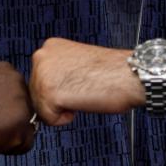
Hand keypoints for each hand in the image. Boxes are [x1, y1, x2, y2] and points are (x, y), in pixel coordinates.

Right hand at [0, 61, 36, 161]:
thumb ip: (4, 94)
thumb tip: (26, 109)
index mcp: (6, 69)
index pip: (21, 99)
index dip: (2, 112)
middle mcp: (17, 79)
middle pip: (28, 113)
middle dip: (9, 124)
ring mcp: (20, 100)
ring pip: (28, 130)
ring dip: (9, 136)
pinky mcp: (20, 122)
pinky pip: (26, 145)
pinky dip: (10, 149)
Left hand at [28, 38, 143, 125]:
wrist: (129, 75)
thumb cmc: (111, 71)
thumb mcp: (75, 61)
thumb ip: (57, 69)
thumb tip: (46, 88)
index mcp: (50, 46)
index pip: (39, 79)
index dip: (60, 88)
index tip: (78, 82)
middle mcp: (42, 56)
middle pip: (36, 94)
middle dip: (57, 99)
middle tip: (81, 90)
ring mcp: (42, 74)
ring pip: (41, 108)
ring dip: (61, 109)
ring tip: (82, 95)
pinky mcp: (48, 93)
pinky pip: (49, 119)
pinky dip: (64, 119)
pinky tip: (80, 103)